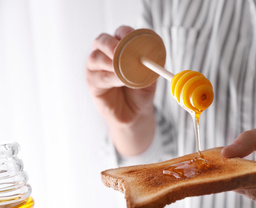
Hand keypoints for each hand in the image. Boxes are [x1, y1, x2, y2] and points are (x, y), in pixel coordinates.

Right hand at [86, 26, 156, 155]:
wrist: (135, 113)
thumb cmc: (141, 92)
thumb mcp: (150, 78)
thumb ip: (150, 67)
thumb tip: (152, 58)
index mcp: (120, 47)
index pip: (120, 33)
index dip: (125, 33)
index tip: (133, 38)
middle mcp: (105, 54)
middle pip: (102, 40)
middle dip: (111, 44)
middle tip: (120, 50)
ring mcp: (95, 67)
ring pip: (96, 58)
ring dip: (110, 62)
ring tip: (124, 71)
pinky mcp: (92, 82)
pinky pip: (98, 76)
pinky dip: (110, 77)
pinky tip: (120, 81)